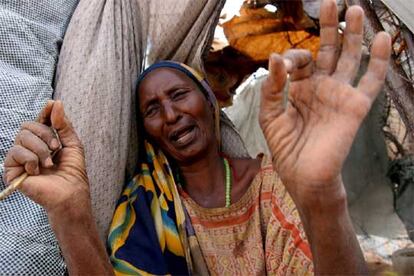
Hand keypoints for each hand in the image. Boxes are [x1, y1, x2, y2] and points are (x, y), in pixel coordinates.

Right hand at [3, 100, 89, 215]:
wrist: (70, 192)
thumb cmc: (72, 172)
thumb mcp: (72, 143)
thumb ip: (63, 124)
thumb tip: (55, 103)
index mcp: (43, 141)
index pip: (38, 121)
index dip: (44, 112)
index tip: (51, 104)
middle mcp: (29, 148)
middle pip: (28, 126)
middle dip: (46, 134)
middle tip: (57, 148)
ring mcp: (19, 158)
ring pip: (22, 137)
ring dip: (41, 149)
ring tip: (49, 164)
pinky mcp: (11, 169)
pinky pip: (15, 151)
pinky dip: (30, 159)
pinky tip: (37, 170)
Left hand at [259, 0, 390, 208]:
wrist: (304, 174)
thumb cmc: (285, 147)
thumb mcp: (270, 115)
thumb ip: (272, 86)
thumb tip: (274, 56)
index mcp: (299, 89)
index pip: (300, 61)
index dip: (292, 57)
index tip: (285, 65)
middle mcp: (321, 87)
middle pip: (329, 50)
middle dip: (329, 27)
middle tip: (330, 2)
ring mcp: (339, 94)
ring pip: (351, 58)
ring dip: (353, 34)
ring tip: (355, 10)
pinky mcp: (355, 105)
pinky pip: (371, 80)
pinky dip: (379, 60)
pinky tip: (381, 37)